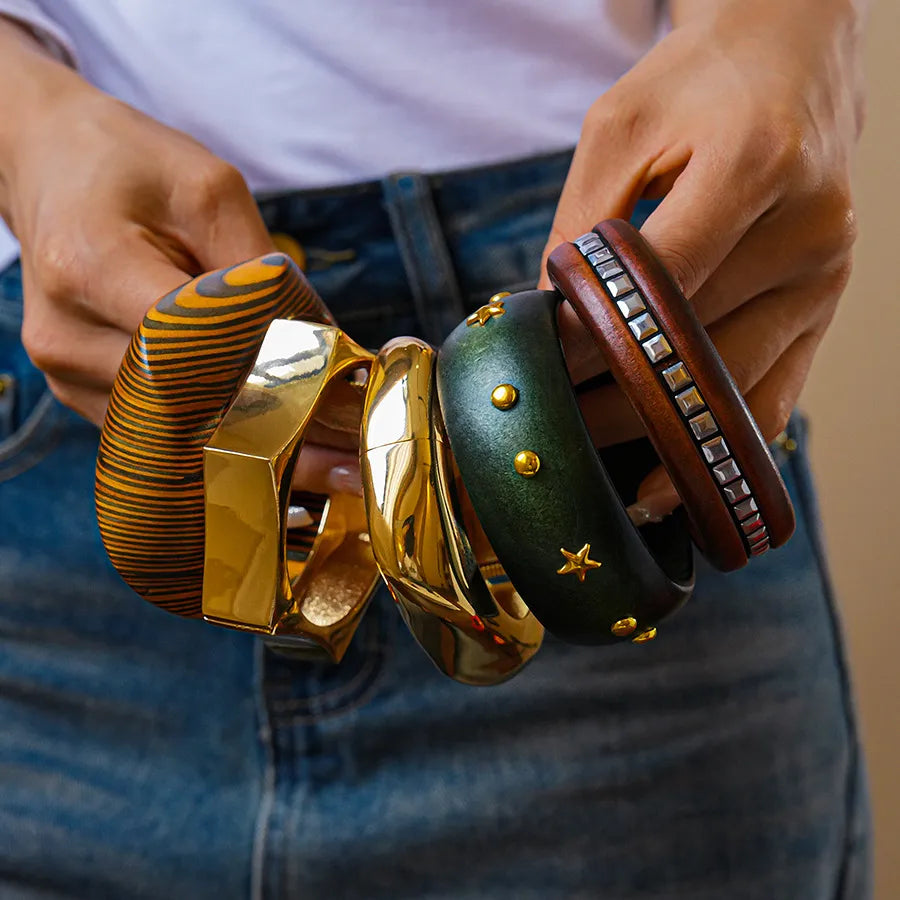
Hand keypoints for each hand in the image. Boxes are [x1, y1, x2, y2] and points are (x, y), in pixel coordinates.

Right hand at [0, 20, 358, 494]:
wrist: (48, 166)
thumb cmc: (128, 165)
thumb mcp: (209, 187)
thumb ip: (262, 269)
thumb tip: (325, 346)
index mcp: (91, 265)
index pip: (195, 346)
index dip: (274, 378)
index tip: (343, 402)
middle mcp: (67, 335)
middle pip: (188, 408)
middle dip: (280, 436)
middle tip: (353, 463)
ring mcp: (65, 374)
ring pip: (176, 437)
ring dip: (256, 453)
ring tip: (332, 469)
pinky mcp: (78, 393)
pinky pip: (158, 435)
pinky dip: (219, 443)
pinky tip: (276, 453)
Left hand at [541, 0, 864, 513]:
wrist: (792, 57)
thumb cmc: (697, 85)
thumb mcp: (619, 127)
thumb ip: (582, 222)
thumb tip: (553, 319)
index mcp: (755, 163)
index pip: (660, 279)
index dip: (596, 336)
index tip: (542, 372)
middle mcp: (807, 227)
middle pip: (696, 343)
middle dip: (615, 395)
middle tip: (554, 431)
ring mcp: (827, 276)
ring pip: (732, 385)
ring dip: (658, 431)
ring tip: (594, 462)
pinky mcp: (826, 307)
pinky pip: (778, 397)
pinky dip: (722, 444)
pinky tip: (674, 482)